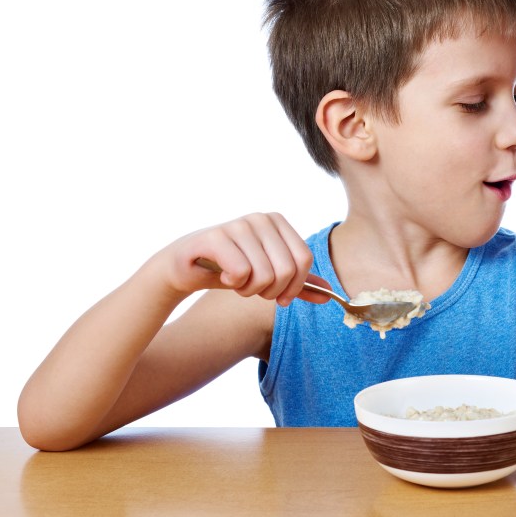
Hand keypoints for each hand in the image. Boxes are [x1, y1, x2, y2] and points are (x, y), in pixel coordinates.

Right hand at [157, 212, 329, 305]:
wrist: (185, 268)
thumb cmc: (230, 269)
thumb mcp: (269, 276)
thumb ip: (299, 284)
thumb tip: (329, 295)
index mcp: (278, 222)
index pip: (304, 260)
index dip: (294, 287)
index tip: (279, 297)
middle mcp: (260, 219)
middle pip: (287, 269)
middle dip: (270, 291)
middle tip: (252, 289)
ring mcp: (238, 225)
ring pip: (264, 275)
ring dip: (249, 290)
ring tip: (235, 281)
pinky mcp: (216, 237)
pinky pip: (241, 272)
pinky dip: (233, 284)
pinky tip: (221, 275)